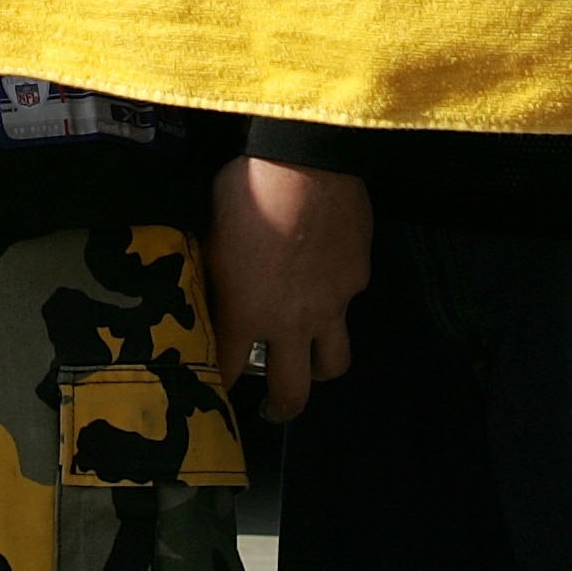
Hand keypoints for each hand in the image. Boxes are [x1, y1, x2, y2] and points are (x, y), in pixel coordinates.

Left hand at [206, 157, 370, 419]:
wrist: (307, 161)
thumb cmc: (248, 189)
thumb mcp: (213, 232)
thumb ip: (218, 270)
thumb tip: (217, 281)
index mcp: (245, 312)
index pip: (229, 369)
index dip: (220, 385)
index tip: (215, 391)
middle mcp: (290, 322)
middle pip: (292, 393)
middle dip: (280, 409)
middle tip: (273, 409)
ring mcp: (331, 305)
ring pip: (333, 363)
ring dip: (317, 367)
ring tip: (309, 360)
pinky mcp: (358, 280)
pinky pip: (348, 303)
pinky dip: (336, 301)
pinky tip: (327, 279)